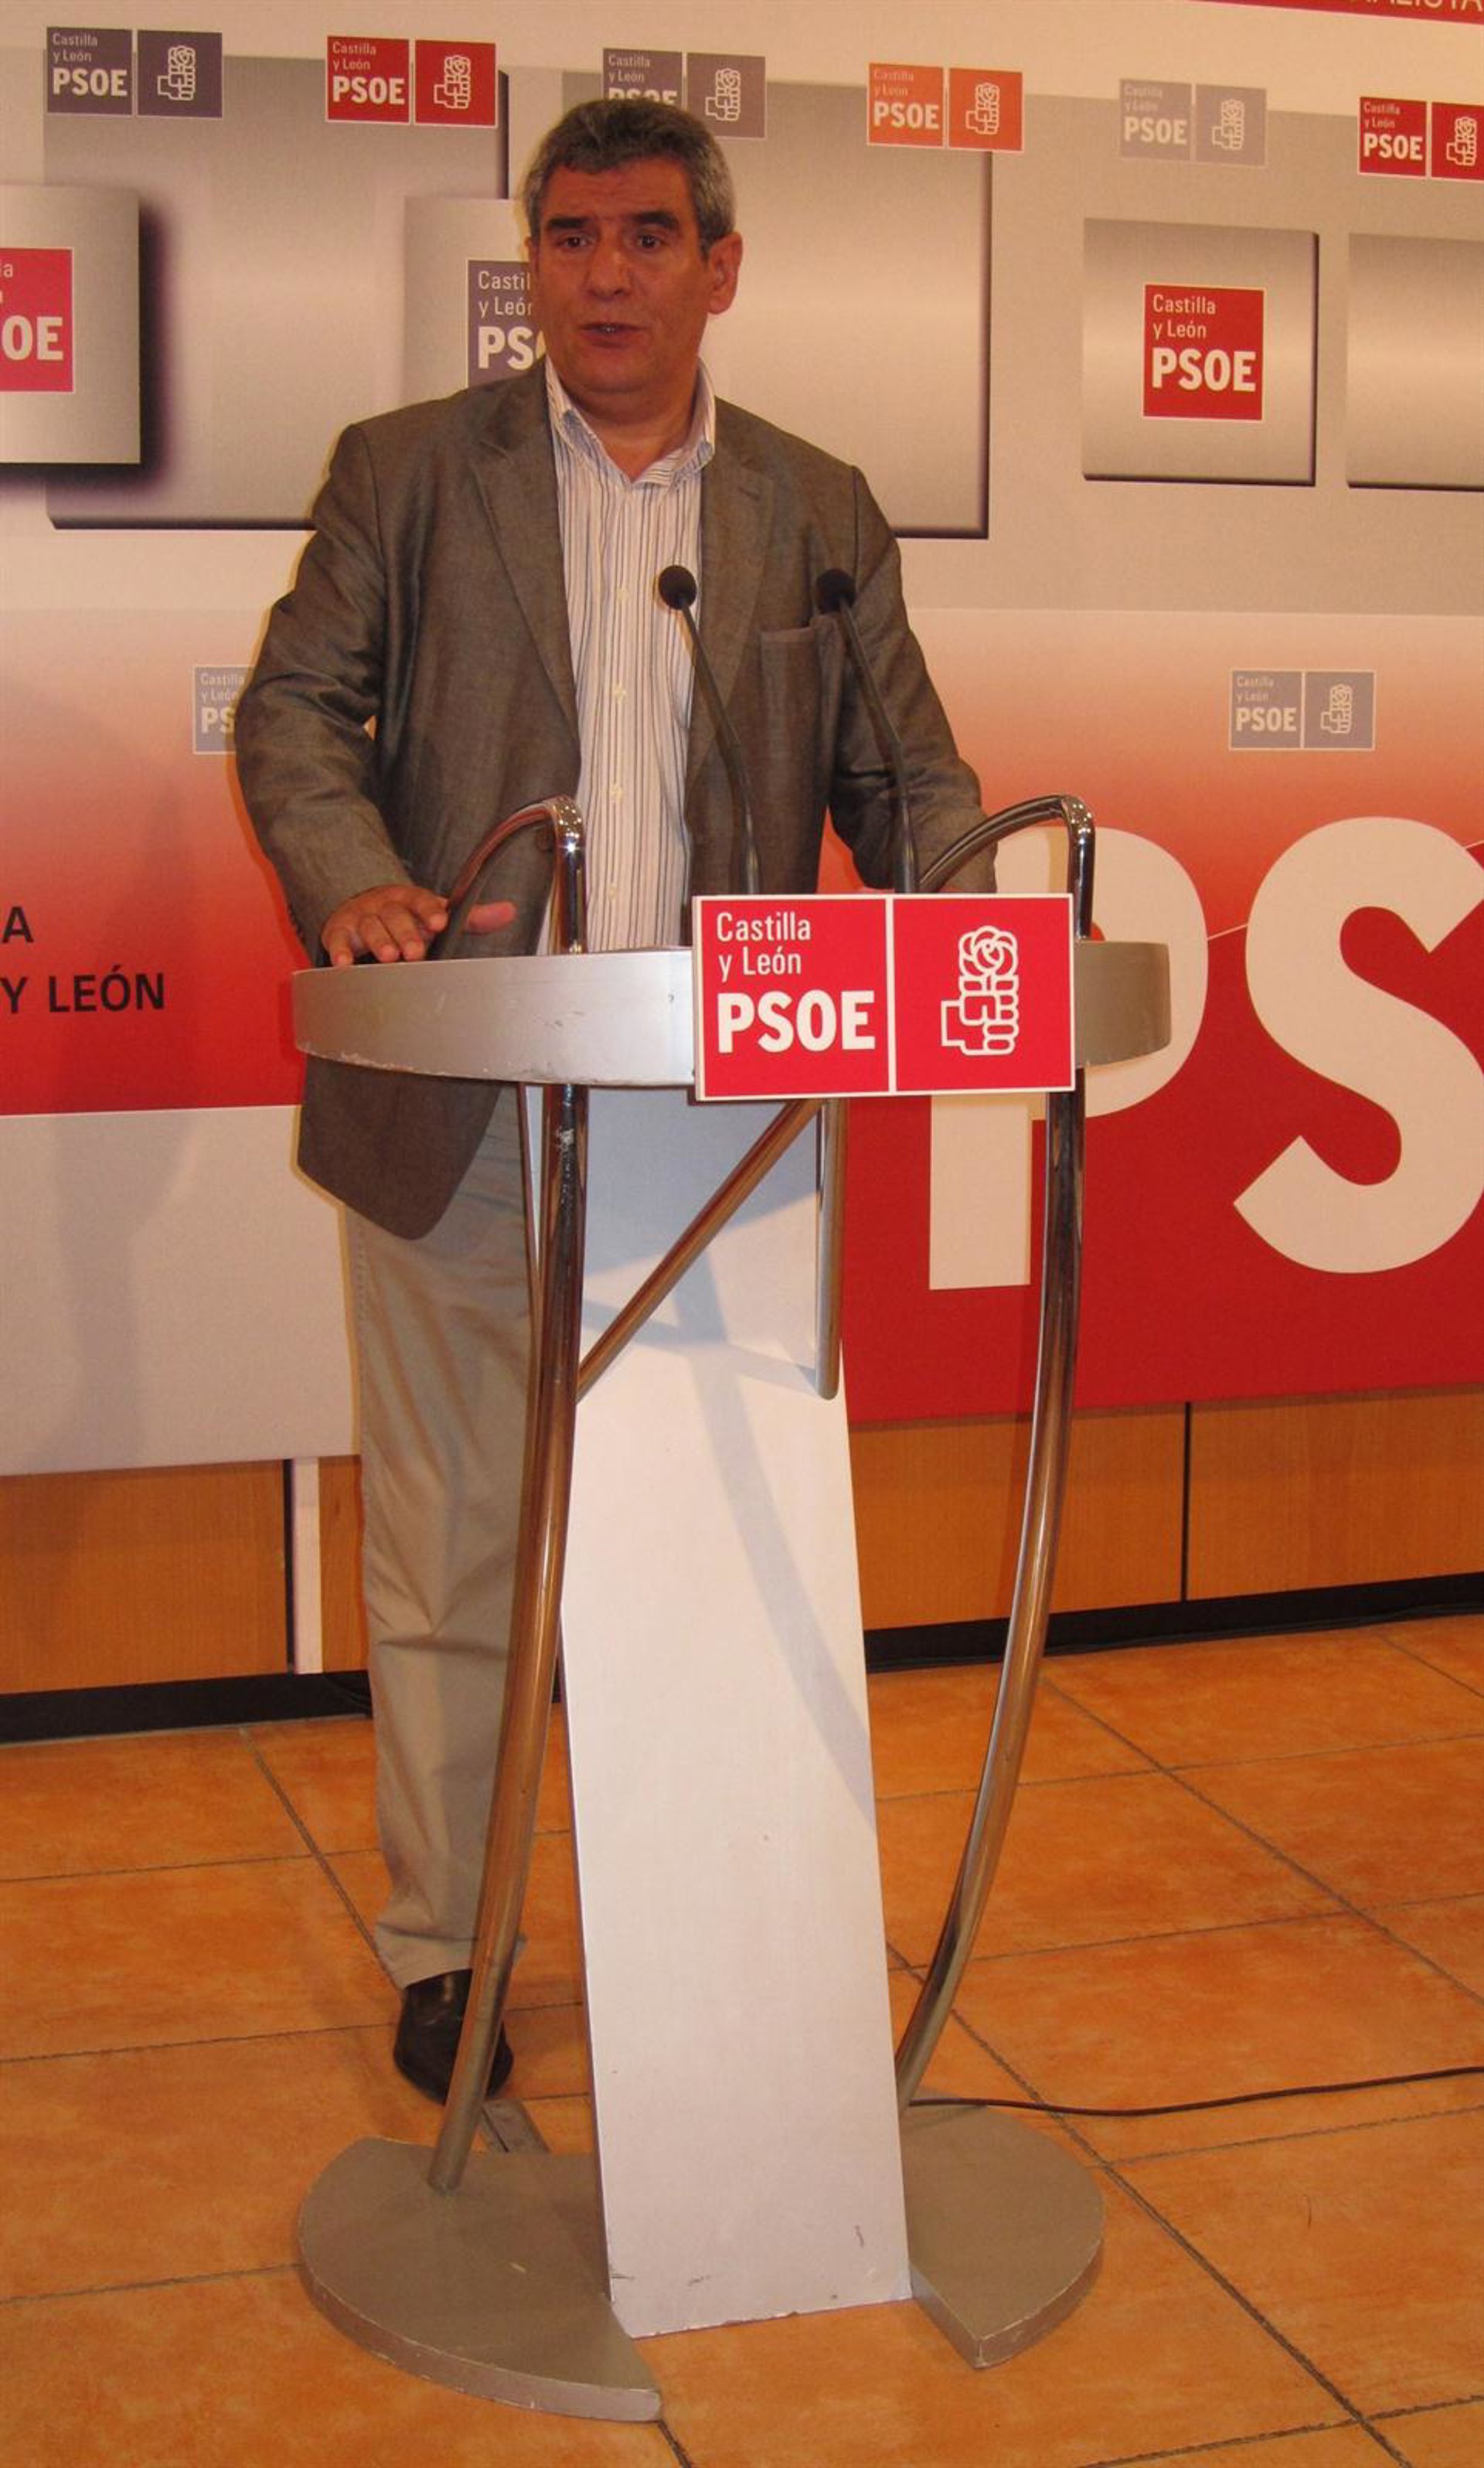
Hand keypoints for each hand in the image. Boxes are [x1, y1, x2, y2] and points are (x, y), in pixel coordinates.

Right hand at [321, 883, 514, 966]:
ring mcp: (362, 917)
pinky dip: (340, 950)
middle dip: (406, 933)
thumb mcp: (435, 914)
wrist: (361, 908)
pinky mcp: (340, 930)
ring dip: (379, 941)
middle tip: (415, 952)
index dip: (429, 911)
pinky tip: (345, 963)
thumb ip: (471, 917)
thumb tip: (509, 911)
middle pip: (395, 915)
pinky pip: (338, 938)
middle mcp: (385, 905)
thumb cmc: (406, 917)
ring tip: (389, 958)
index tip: (439, 922)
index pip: (420, 900)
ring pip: (370, 926)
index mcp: (410, 899)